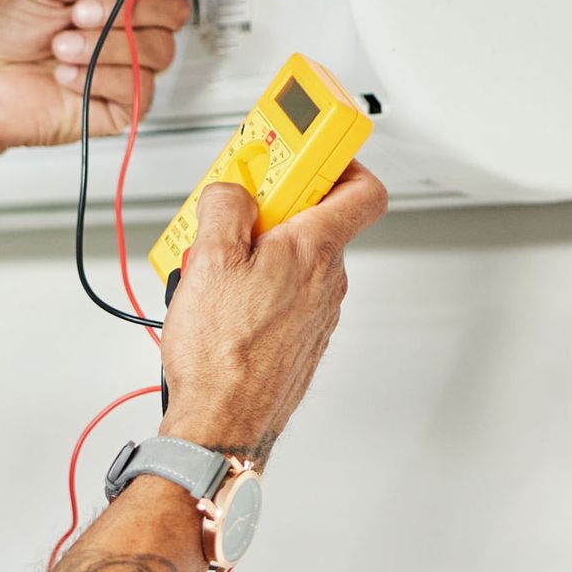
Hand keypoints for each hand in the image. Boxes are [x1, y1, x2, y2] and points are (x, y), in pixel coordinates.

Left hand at [0, 0, 204, 154]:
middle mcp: (124, 29)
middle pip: (173, 13)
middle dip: (126, 10)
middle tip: (79, 13)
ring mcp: (123, 67)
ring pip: (157, 50)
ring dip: (103, 45)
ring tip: (60, 46)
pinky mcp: (118, 106)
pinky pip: (138, 88)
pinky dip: (98, 77)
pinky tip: (65, 76)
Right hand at [155, 163, 388, 466]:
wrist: (222, 425)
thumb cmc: (222, 358)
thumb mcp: (209, 260)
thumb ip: (226, 206)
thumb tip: (232, 189)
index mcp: (314, 251)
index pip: (361, 186)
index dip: (335, 158)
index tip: (301, 146)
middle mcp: (327, 281)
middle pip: (315, 218)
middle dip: (271, 206)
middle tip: (232, 209)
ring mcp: (317, 313)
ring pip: (295, 258)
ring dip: (257, 249)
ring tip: (212, 264)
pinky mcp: (300, 339)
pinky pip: (284, 292)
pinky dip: (256, 285)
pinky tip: (219, 300)